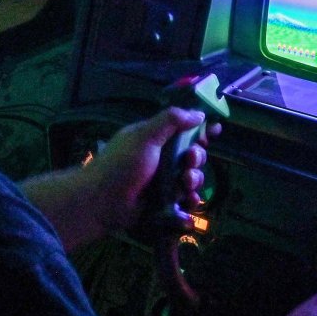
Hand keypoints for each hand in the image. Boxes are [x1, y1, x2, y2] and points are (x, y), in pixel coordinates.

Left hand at [84, 107, 218, 235]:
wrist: (102, 202)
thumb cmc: (122, 164)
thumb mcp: (144, 136)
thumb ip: (171, 120)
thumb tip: (198, 113)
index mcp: (155, 137)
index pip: (183, 128)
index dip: (200, 128)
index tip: (214, 130)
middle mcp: (161, 157)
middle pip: (193, 153)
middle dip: (197, 156)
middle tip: (190, 159)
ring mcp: (163, 180)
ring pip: (192, 176)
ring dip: (194, 178)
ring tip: (184, 183)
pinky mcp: (164, 201)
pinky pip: (186, 198)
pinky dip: (191, 199)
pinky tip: (189, 200)